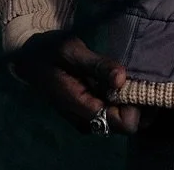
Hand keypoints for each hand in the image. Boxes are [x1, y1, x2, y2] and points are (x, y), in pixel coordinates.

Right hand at [13, 31, 142, 135]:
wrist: (30, 57)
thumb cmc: (49, 50)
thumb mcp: (71, 49)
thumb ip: (97, 65)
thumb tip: (121, 79)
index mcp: (81, 107)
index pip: (123, 122)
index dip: (137, 104)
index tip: (140, 79)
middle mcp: (86, 120)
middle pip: (127, 124)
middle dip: (139, 102)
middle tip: (142, 75)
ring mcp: (89, 118)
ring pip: (123, 120)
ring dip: (133, 100)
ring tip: (134, 74)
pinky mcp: (91, 112)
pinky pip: (115, 113)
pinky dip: (125, 99)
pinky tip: (125, 79)